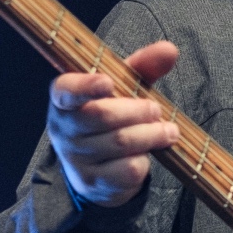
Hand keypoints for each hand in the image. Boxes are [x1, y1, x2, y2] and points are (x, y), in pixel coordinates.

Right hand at [47, 40, 179, 206]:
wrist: (95, 170)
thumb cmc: (109, 117)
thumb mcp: (121, 89)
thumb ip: (142, 67)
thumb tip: (169, 50)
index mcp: (64, 99)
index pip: (67, 90)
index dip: (86, 86)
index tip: (108, 82)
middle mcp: (63, 128)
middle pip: (104, 116)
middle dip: (138, 111)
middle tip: (156, 110)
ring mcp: (76, 158)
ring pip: (121, 143)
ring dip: (151, 134)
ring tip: (167, 130)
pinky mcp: (94, 182)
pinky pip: (128, 169)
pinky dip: (145, 160)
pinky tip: (147, 153)